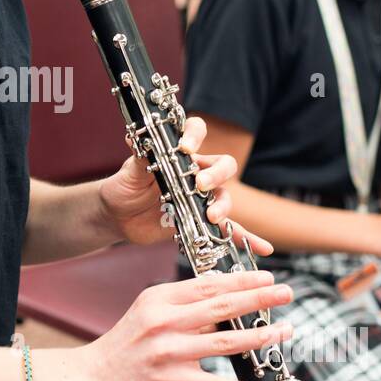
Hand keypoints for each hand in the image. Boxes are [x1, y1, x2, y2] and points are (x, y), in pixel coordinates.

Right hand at [79, 270, 293, 380]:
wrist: (92, 378)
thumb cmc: (124, 344)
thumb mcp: (147, 311)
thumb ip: (182, 304)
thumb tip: (224, 297)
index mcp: (159, 298)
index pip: (208, 284)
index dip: (241, 280)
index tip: (267, 276)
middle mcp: (164, 321)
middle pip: (221, 307)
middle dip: (259, 298)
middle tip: (286, 291)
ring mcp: (168, 352)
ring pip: (224, 342)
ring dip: (260, 337)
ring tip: (284, 331)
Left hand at [97, 114, 274, 259]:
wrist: (118, 216)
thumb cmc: (124, 187)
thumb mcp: (129, 172)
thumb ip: (139, 157)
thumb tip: (135, 138)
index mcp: (179, 154)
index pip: (196, 133)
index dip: (195, 136)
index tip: (186, 148)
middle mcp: (195, 173)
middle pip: (222, 165)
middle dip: (216, 174)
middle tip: (201, 185)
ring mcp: (201, 198)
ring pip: (225, 196)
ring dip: (223, 206)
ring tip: (212, 217)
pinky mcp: (201, 222)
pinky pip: (229, 230)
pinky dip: (246, 238)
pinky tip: (262, 247)